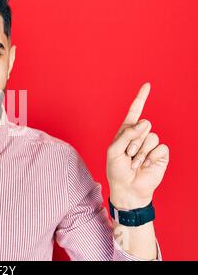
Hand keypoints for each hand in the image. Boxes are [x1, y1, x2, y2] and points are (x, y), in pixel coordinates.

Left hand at [106, 83, 168, 209]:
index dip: (141, 98)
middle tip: (128, 154)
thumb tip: (144, 123)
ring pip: (151, 136)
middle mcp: (139, 136)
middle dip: (133, 140)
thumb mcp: (113, 150)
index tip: (147, 85)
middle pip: (143, 124)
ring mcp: (150, 145)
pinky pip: (160, 147)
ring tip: (135, 162)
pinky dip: (150, 157)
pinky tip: (144, 166)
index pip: (134, 112)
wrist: (127, 188)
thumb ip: (126, 134)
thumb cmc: (116, 170)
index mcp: (126, 132)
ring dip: (140, 152)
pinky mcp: (160, 155)